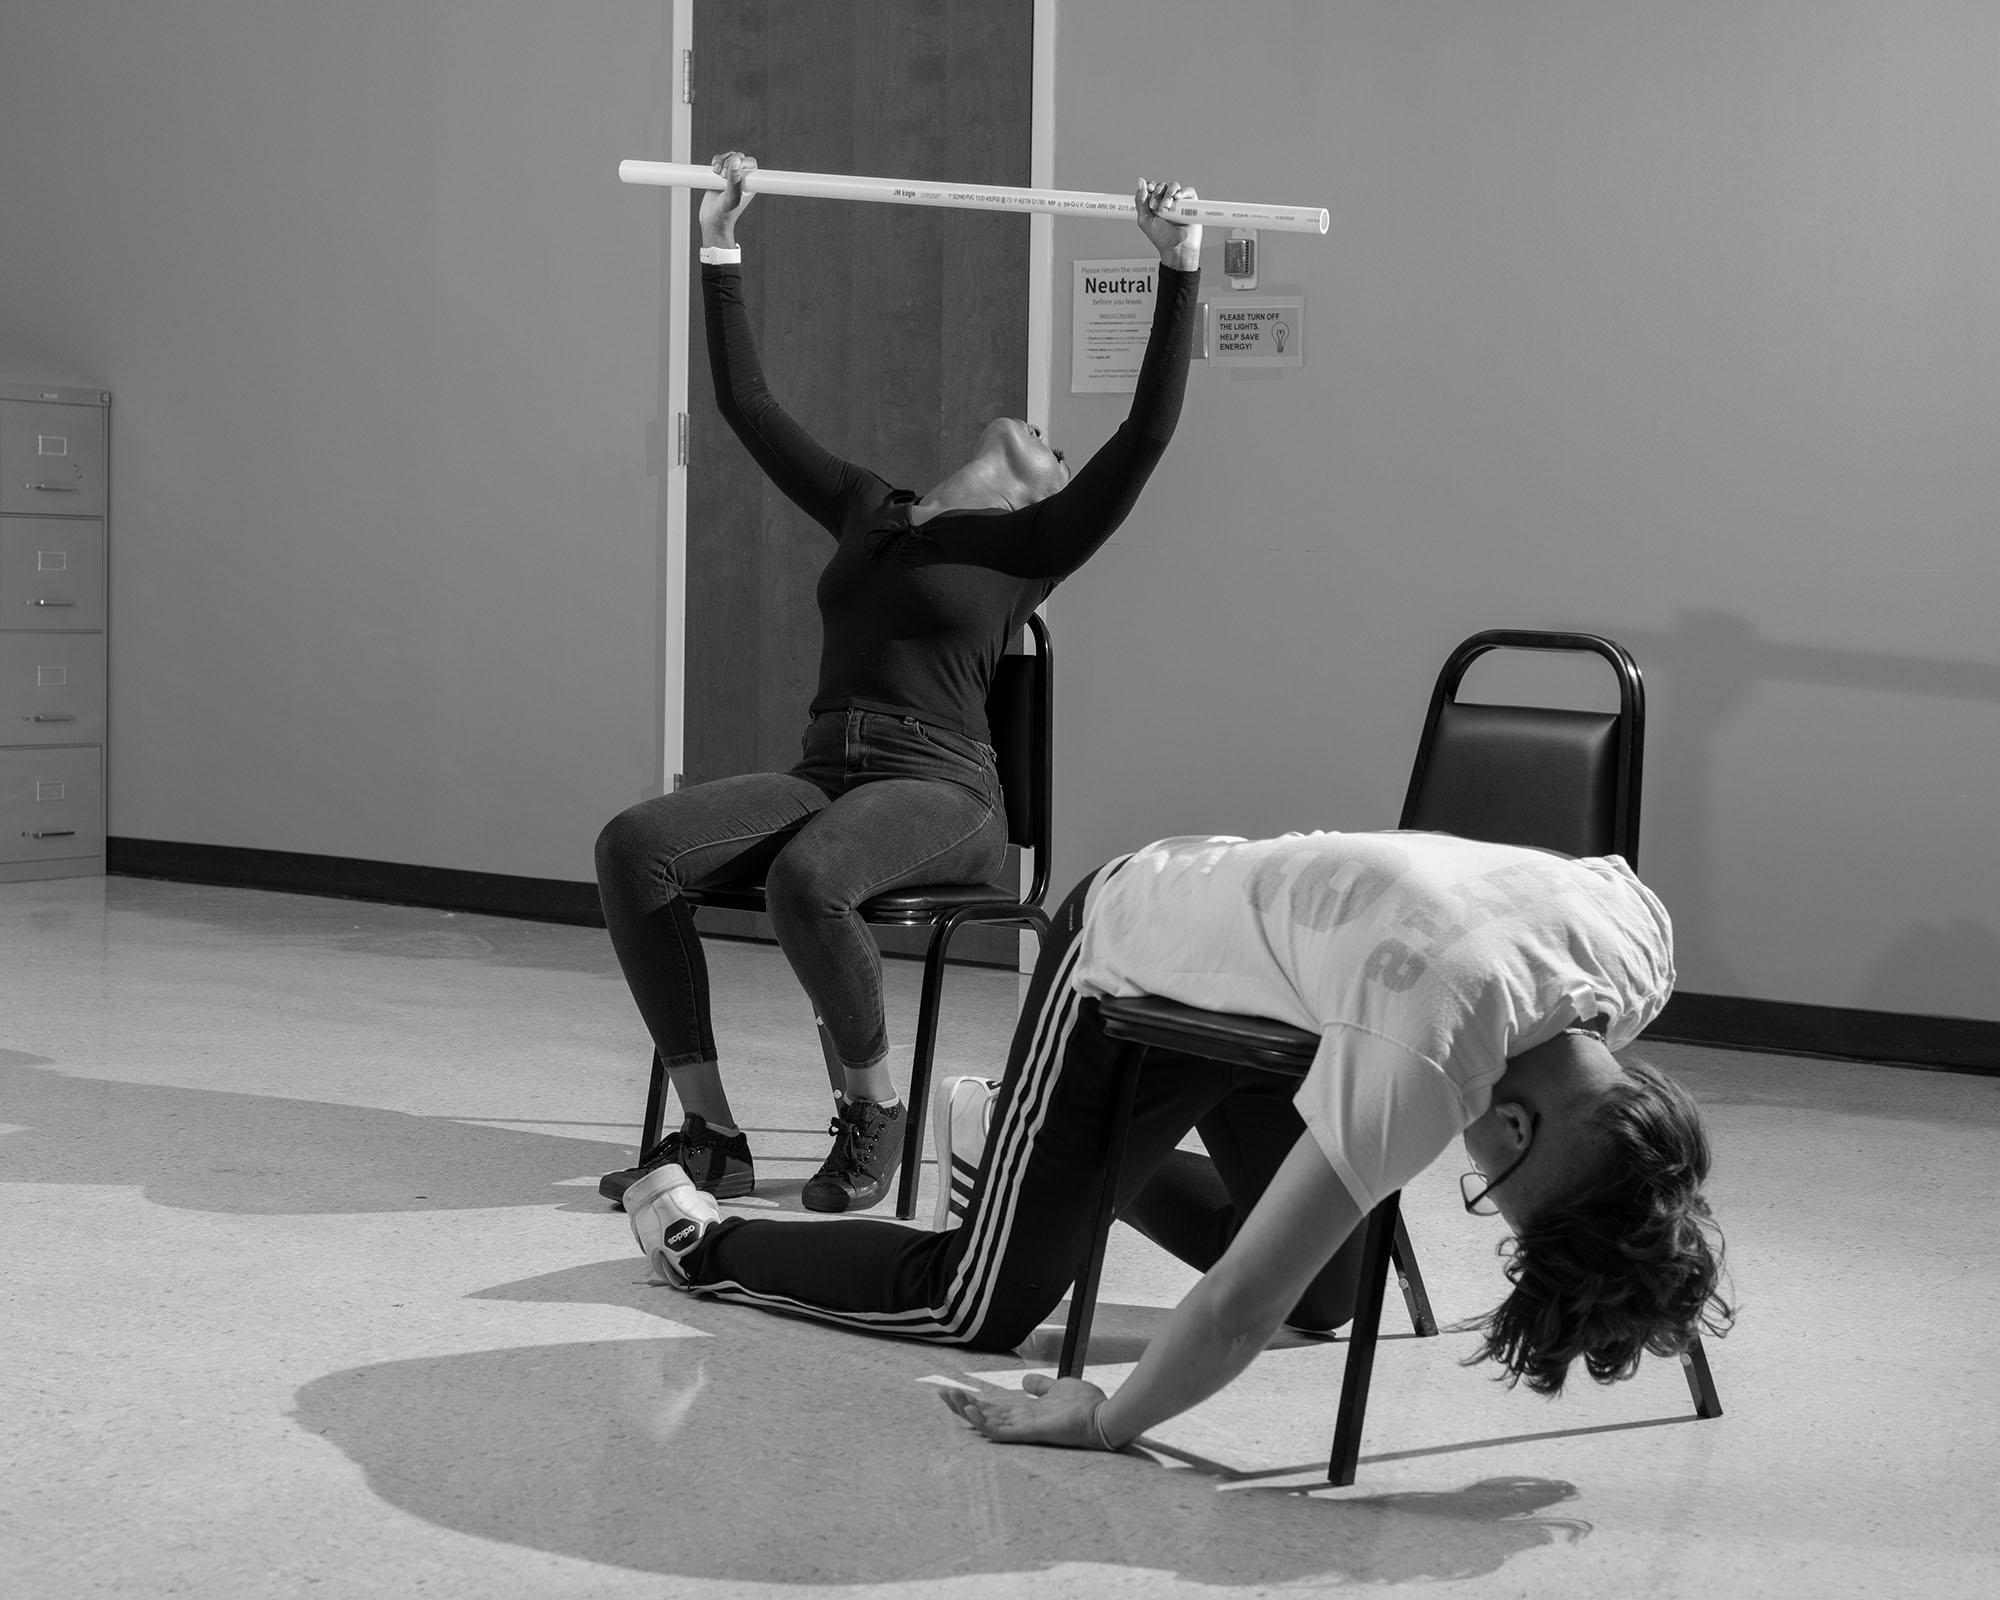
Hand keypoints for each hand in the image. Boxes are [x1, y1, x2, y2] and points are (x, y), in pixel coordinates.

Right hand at [700, 151, 756, 245]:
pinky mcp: (719, 176)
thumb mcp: (730, 196)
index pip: (751, 163)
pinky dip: (716, 161)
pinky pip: (719, 160)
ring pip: (729, 157)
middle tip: (721, 175)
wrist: (712, 222)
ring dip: (721, 160)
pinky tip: (713, 169)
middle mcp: (742, 179)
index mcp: (749, 183)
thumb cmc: (725, 213)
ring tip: (715, 172)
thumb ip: (734, 179)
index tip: (729, 173)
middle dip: (728, 161)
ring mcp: (730, 176)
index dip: (741, 162)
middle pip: (738, 158)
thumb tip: (736, 160)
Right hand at [939, 1373, 1115, 1449]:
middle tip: (940, 1393)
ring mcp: (1024, 1428)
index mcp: (1026, 1412)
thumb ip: (1040, 1386)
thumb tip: (1025, 1380)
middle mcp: (1021, 1421)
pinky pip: (1001, 1431)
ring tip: (949, 1397)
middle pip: (984, 1414)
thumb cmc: (1086, 1405)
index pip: (993, 1407)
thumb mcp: (1058, 1388)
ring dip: (966, 1410)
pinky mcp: (1030, 1432)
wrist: (1105, 1416)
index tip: (953, 1390)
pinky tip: (969, 1410)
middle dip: (961, 1404)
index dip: (973, 1400)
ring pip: (987, 1422)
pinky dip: (983, 1422)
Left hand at [1135, 178, 1201, 270]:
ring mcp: (1178, 202)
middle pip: (1161, 186)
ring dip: (1168, 193)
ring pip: (1173, 186)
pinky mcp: (1191, 204)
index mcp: (1154, 204)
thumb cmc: (1161, 238)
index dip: (1150, 186)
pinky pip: (1188, 191)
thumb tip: (1140, 181)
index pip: (1151, 188)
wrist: (1176, 248)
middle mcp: (1166, 201)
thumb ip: (1140, 201)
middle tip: (1156, 207)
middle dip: (1157, 193)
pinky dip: (1183, 191)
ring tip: (1167, 206)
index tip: (1148, 190)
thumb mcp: (1144, 220)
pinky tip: (1177, 197)